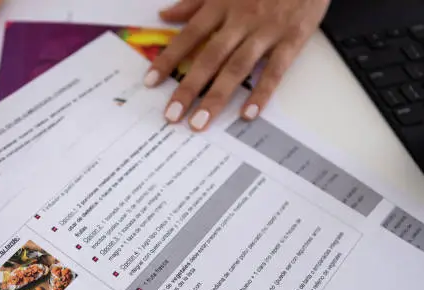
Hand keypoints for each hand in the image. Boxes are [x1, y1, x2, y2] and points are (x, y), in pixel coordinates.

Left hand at [145, 0, 329, 130]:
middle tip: (172, 115)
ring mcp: (266, 32)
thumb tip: (166, 15)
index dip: (168, 59)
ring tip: (200, 122)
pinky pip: (275, 70)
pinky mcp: (292, 39)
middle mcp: (240, 20)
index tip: (151, 82)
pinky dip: (261, 93)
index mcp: (222, 6)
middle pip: (209, 58)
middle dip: (188, 88)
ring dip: (217, 97)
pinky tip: (247, 114)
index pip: (189, 36)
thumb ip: (194, 1)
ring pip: (237, 68)